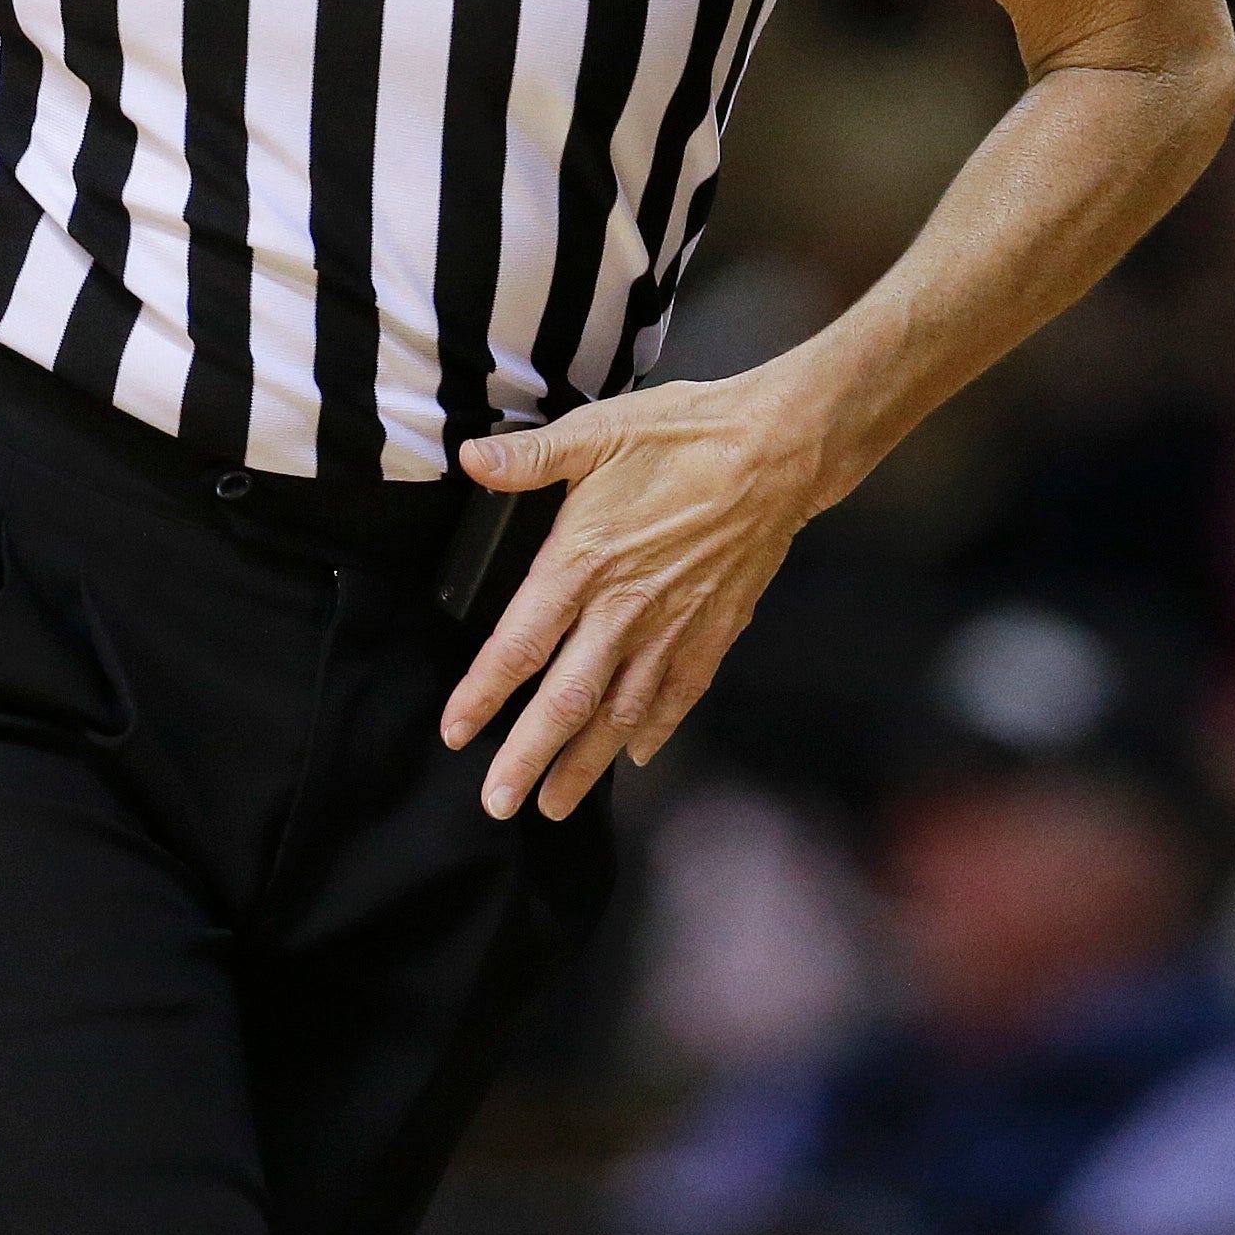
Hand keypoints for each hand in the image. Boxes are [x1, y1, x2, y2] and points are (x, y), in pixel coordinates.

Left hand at [436, 367, 844, 820]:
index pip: (520, 643)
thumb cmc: (687, 435)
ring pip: (621, 713)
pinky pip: (679, 695)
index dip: (484, 693)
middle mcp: (624, 609)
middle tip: (497, 803)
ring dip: (586, 763)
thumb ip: (529, 457)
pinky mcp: (714, 631)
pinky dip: (655, 730)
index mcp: (584, 562)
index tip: (456, 731)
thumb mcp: (598, 431)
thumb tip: (470, 461)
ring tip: (555, 803)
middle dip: (528, 757)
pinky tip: (635, 755)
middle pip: (566, 700)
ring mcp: (673, 627)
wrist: (779, 451)